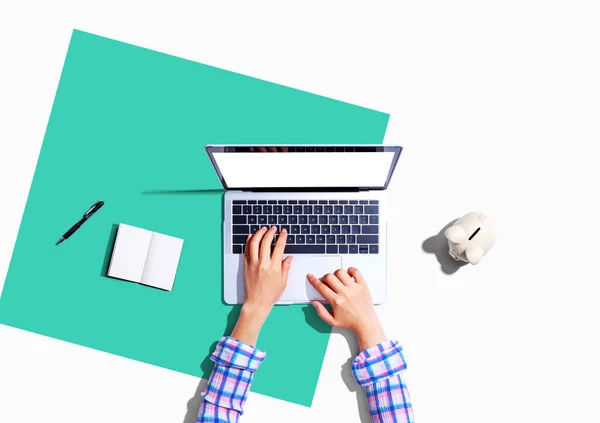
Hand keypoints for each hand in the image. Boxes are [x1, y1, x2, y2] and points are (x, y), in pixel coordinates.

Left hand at [231, 226, 291, 345]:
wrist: (256, 303)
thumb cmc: (270, 295)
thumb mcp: (283, 282)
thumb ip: (286, 268)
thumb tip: (289, 257)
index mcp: (274, 267)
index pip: (279, 247)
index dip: (282, 237)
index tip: (283, 232)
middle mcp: (263, 263)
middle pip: (266, 242)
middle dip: (271, 232)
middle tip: (273, 228)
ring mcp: (253, 264)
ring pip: (254, 243)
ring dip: (259, 233)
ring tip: (263, 229)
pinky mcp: (246, 265)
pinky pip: (246, 250)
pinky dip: (249, 241)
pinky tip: (252, 237)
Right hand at [307, 268, 385, 350]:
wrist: (366, 323)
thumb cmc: (350, 322)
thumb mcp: (332, 321)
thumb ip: (321, 312)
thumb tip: (314, 303)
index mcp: (336, 301)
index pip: (321, 287)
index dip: (313, 280)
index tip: (311, 276)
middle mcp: (345, 293)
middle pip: (329, 277)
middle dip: (325, 278)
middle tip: (327, 282)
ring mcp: (354, 288)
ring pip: (341, 272)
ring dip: (336, 274)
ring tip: (338, 279)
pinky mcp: (362, 285)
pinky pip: (356, 272)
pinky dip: (351, 270)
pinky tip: (348, 275)